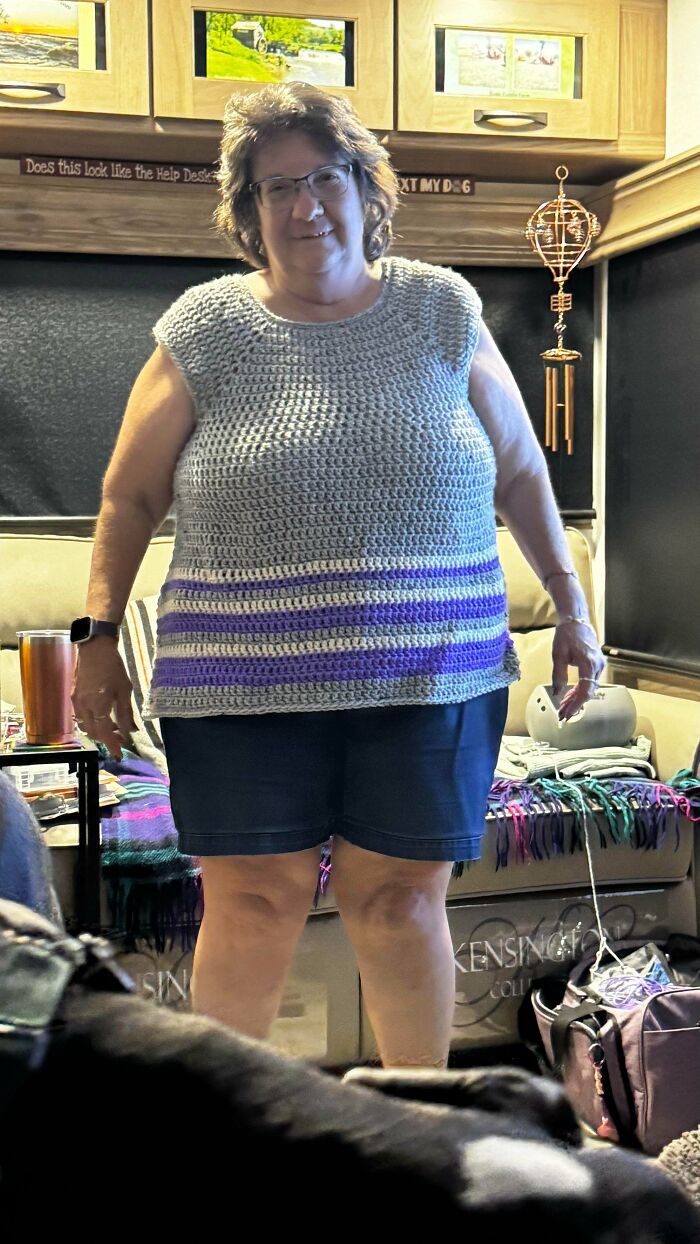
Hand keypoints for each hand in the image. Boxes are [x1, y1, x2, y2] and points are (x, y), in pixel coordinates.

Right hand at [71, 638, 135, 759]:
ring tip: (113, 728)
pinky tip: (102, 717)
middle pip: (93, 732)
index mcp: (98, 705)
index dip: (113, 745)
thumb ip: (126, 712)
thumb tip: (131, 731)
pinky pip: (81, 717)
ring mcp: (76, 702)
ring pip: (85, 726)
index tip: (119, 754)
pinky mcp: (73, 696)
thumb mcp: (125, 690)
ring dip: (98, 731)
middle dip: (107, 739)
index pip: (104, 733)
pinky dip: (91, 722)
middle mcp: (84, 706)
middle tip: (121, 739)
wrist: (94, 648)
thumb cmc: (113, 667)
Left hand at [551, 620, 605, 721]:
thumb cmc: (566, 635)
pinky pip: (589, 682)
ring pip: (589, 688)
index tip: (566, 714)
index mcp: (589, 663)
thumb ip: (558, 675)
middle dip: (575, 704)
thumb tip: (556, 692)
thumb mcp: (558, 655)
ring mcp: (599, 665)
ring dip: (576, 698)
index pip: (585, 691)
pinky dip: (580, 690)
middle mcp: (598, 666)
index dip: (575, 704)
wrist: (576, 621)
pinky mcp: (597, 664)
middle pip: (588, 692)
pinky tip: (569, 696)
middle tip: (562, 714)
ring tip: (563, 706)